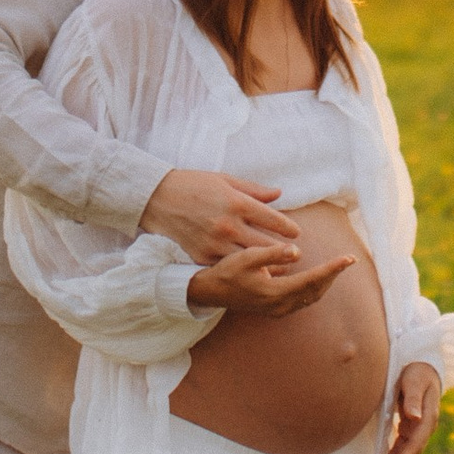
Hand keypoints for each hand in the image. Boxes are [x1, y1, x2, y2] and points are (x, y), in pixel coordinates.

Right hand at [143, 167, 291, 265]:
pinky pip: (226, 267)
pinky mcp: (201, 256)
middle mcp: (228, 225)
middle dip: (283, 251)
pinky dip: (238, 270)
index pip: (271, 218)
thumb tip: (278, 194)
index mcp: (236, 203)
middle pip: (264, 243)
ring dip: (265, 265)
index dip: (287, 228)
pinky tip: (249, 274)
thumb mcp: (224, 180)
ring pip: (248, 260)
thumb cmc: (192, 184)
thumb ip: (253, 190)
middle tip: (295, 256)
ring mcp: (214, 243)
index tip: (296, 233)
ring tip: (278, 268)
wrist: (157, 198)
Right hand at [187, 242, 356, 320]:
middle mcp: (280, 305)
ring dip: (325, 283)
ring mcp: (278, 310)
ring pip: (311, 297)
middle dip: (333, 275)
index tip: (348, 259)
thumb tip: (298, 252)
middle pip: (316, 290)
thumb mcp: (247, 257)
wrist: (211, 292)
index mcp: (275, 292)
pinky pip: (303, 300)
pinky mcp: (275, 309)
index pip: (312, 279)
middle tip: (348, 260)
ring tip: (337, 267)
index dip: (332, 269)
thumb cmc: (228, 271)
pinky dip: (314, 288)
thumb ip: (273, 254)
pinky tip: (317, 278)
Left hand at [374, 361, 441, 453]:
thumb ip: (412, 397)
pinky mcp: (410, 427)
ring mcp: (417, 428)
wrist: (425, 366)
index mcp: (427, 419)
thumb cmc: (418, 371)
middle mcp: (424, 427)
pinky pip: (402, 447)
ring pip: (406, 453)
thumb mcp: (415, 380)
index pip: (413, 446)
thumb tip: (414, 417)